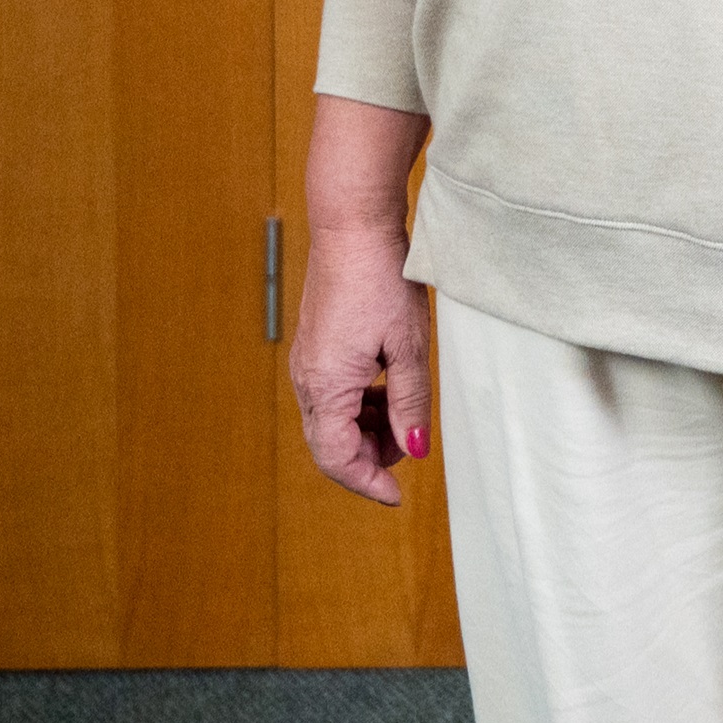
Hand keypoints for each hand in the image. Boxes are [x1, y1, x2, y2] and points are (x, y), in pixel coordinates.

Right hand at [289, 220, 432, 504]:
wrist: (352, 227)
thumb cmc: (380, 280)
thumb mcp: (407, 347)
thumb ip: (411, 403)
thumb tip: (415, 449)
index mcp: (324, 386)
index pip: (336, 459)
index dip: (368, 483)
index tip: (398, 496)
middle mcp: (307, 379)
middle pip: (332, 444)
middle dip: (371, 457)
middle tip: (413, 445)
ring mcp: (309, 362)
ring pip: (333, 420)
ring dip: (369, 430)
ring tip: (408, 413)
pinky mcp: (318, 348)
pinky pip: (334, 395)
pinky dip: (362, 405)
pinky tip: (391, 388)